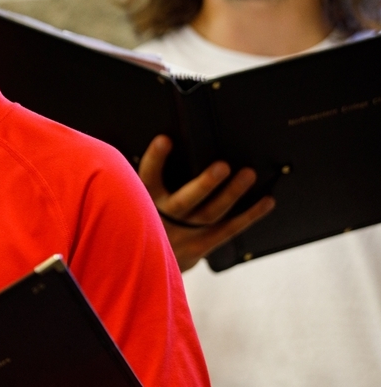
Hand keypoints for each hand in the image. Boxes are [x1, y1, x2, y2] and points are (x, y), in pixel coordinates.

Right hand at [138, 135, 274, 271]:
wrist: (142, 263)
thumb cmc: (143, 218)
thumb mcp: (135, 198)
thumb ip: (146, 178)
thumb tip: (164, 138)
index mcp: (143, 200)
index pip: (146, 177)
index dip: (155, 159)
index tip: (165, 139)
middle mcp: (162, 219)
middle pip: (184, 202)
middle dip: (204, 184)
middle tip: (223, 166)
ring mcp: (182, 235)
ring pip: (210, 215)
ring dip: (231, 194)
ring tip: (248, 174)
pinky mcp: (199, 247)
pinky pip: (227, 231)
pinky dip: (249, 216)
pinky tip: (266, 201)